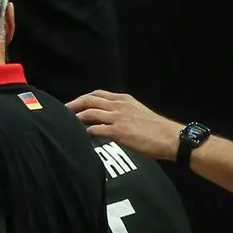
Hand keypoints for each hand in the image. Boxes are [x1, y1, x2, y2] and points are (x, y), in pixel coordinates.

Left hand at [66, 90, 182, 160]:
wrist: (171, 138)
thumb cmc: (157, 129)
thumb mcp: (138, 112)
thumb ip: (122, 112)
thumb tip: (108, 118)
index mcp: (124, 99)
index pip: (97, 94)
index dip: (82, 98)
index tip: (72, 104)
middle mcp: (119, 105)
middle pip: (89, 100)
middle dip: (73, 105)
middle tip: (61, 111)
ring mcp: (118, 117)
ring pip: (89, 112)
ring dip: (75, 118)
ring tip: (65, 123)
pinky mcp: (118, 131)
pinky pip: (94, 129)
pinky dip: (84, 132)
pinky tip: (78, 136)